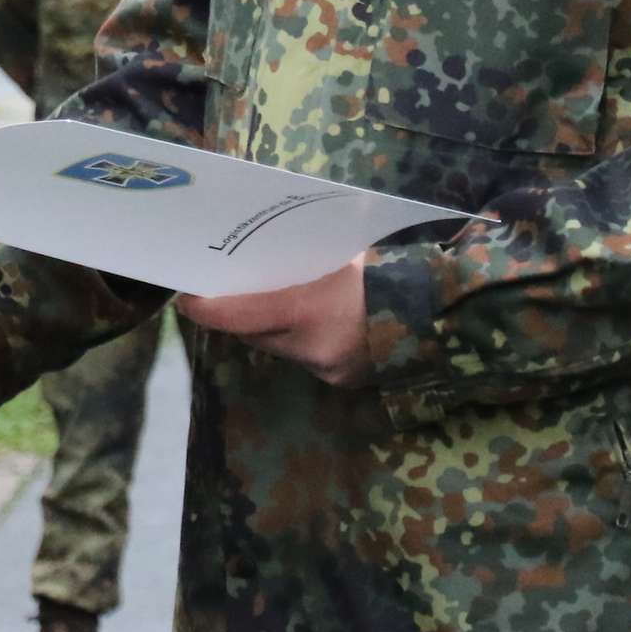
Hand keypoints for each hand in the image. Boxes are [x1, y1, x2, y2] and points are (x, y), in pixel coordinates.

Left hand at [177, 256, 372, 386]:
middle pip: (254, 333)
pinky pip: (307, 359)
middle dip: (240, 313)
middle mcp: (312, 347)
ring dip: (271, 328)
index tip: (185, 297)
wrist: (444, 311)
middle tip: (226, 289)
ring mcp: (329, 369)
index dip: (205, 308)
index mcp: (308, 308)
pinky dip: (301, 341)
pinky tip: (312, 321)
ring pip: (279, 348)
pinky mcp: (343, 381)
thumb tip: (256, 251)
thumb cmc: (389, 268)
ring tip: (273, 299)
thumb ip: (296, 257)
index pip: (236, 314)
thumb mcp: (339, 251)